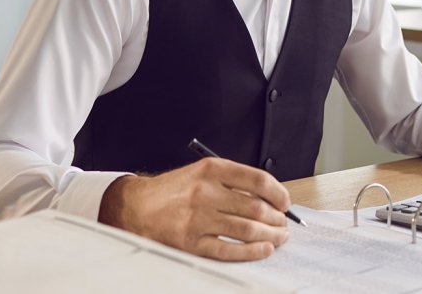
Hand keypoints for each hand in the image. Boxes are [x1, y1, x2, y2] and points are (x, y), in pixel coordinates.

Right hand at [98, 157, 290, 260]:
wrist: (136, 207)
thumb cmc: (174, 191)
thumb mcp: (201, 173)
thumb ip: (233, 182)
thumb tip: (271, 199)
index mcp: (211, 169)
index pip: (257, 179)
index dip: (279, 193)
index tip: (285, 202)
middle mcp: (205, 192)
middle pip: (255, 207)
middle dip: (277, 219)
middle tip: (284, 224)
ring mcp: (197, 219)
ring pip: (247, 229)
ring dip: (270, 236)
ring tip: (279, 237)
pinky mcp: (191, 243)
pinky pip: (229, 250)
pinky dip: (252, 252)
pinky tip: (264, 250)